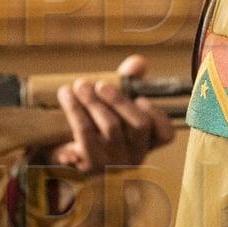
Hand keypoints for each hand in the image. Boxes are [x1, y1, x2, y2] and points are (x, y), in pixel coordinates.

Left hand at [49, 54, 174, 174]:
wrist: (61, 153)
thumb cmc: (95, 126)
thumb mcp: (114, 105)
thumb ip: (130, 83)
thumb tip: (138, 62)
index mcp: (147, 144)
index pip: (166, 134)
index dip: (157, 115)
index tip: (140, 98)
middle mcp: (136, 156)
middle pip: (139, 125)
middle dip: (120, 100)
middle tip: (99, 84)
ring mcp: (114, 163)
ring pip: (111, 127)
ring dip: (93, 101)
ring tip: (80, 85)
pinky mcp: (90, 164)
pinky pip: (85, 133)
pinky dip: (76, 111)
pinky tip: (67, 96)